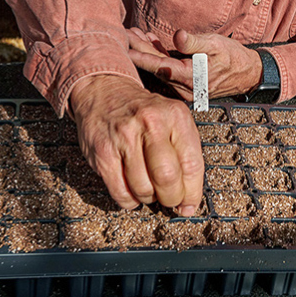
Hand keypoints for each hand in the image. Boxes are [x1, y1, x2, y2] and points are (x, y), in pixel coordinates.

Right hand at [67, 74, 203, 214]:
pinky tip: (130, 188)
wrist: (104, 91)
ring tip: (148, 187)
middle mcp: (150, 123)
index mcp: (176, 116)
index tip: (189, 204)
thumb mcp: (172, 119)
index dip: (192, 193)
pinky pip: (120, 193)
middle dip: (170, 198)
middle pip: (167, 178)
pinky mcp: (102, 152)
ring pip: (143, 190)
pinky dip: (128, 200)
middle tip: (168, 199)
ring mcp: (124, 137)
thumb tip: (188, 203)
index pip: (192, 164)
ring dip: (148, 198)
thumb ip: (185, 156)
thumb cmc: (143, 112)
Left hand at [126, 27, 262, 99]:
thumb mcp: (216, 44)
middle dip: (139, 50)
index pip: (159, 66)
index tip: (124, 48)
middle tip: (124, 33)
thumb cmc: (232, 57)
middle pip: (156, 67)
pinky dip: (159, 56)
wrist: (247, 74)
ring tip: (133, 34)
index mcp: (190, 77)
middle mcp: (184, 87)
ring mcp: (184, 89)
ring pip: (160, 68)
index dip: (140, 57)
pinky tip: (150, 42)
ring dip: (147, 51)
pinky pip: (167, 70)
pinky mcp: (185, 85)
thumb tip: (178, 36)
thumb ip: (195, 42)